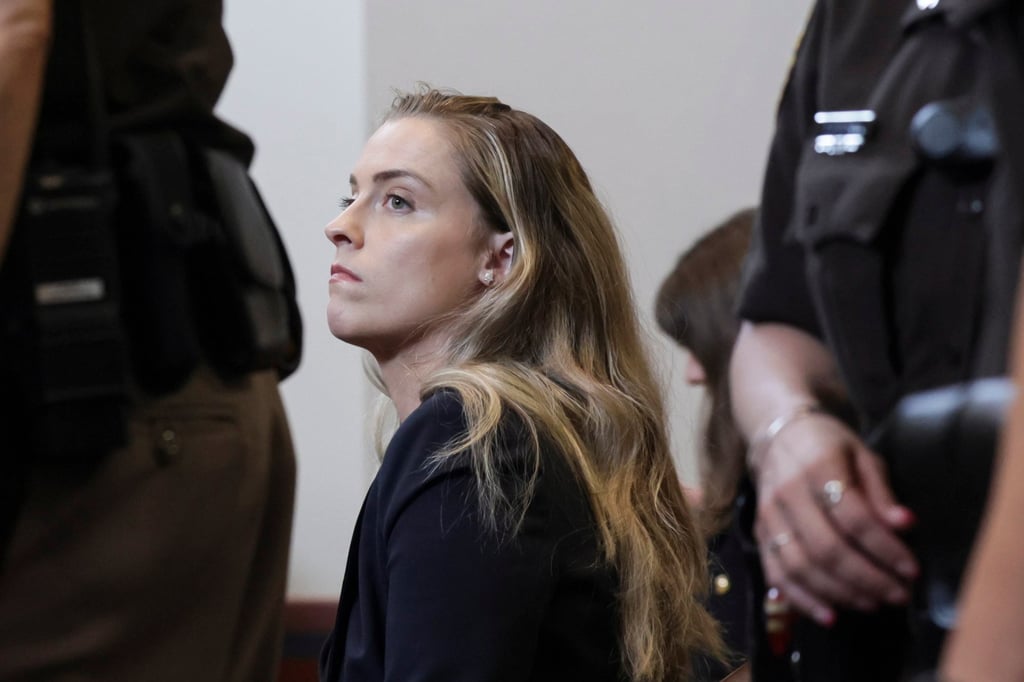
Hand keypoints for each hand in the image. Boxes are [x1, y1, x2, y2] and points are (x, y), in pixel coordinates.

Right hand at [753, 411, 917, 625]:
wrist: (778, 436)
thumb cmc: (827, 445)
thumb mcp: (862, 455)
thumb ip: (881, 492)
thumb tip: (905, 525)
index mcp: (818, 466)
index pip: (854, 517)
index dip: (885, 548)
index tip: (911, 568)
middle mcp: (788, 492)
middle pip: (827, 547)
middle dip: (868, 578)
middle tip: (898, 594)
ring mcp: (769, 515)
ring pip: (802, 566)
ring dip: (841, 593)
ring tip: (873, 602)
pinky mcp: (760, 533)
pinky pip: (777, 575)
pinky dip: (803, 600)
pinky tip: (831, 615)